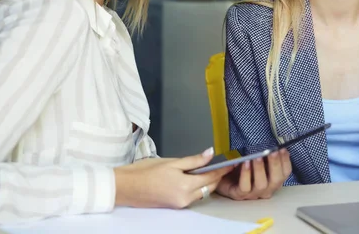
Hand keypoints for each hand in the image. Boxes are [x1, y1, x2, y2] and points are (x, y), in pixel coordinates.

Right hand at [114, 147, 232, 208]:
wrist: (126, 187)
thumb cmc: (145, 171)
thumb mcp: (172, 162)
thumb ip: (194, 160)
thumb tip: (211, 153)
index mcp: (185, 186)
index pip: (211, 177)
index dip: (223, 169)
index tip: (232, 163)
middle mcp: (185, 198)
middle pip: (209, 187)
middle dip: (218, 177)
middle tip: (224, 165)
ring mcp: (180, 204)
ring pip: (202, 193)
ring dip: (208, 183)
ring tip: (212, 169)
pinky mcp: (175, 206)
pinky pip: (193, 197)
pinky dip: (198, 188)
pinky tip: (197, 178)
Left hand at [215, 148, 291, 199]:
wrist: (222, 176)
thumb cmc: (240, 167)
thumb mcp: (254, 159)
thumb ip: (264, 155)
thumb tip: (274, 147)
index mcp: (272, 180)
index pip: (284, 173)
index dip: (285, 161)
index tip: (282, 149)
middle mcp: (265, 189)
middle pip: (276, 180)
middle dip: (275, 165)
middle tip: (272, 152)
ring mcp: (253, 194)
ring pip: (262, 185)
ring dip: (260, 169)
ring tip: (257, 157)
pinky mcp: (239, 194)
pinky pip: (245, 186)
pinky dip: (246, 174)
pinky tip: (245, 163)